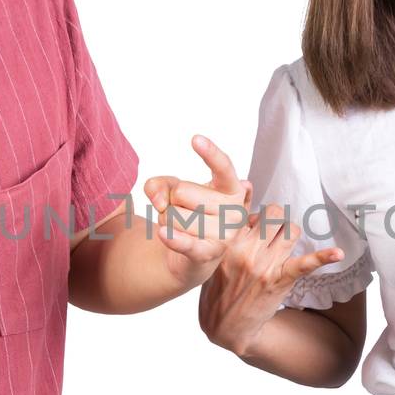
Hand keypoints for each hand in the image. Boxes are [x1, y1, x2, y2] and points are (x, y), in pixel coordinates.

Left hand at [142, 135, 253, 282]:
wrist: (192, 256)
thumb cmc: (188, 214)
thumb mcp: (172, 190)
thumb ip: (159, 184)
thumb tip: (159, 201)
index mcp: (232, 188)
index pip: (223, 167)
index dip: (210, 153)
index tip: (195, 139)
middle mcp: (234, 210)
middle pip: (182, 192)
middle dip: (171, 201)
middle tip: (183, 212)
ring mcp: (224, 234)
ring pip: (173, 215)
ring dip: (167, 221)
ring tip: (181, 228)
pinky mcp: (208, 254)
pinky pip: (186, 243)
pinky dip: (173, 239)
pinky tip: (164, 234)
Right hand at [198, 203, 347, 355]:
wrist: (224, 326)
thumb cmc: (219, 287)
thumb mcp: (217, 253)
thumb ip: (232, 220)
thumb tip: (248, 185)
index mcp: (228, 242)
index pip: (254, 213)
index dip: (260, 219)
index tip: (257, 229)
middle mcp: (246, 250)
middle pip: (275, 216)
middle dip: (278, 220)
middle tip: (274, 234)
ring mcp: (263, 266)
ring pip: (291, 231)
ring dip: (291, 234)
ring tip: (284, 246)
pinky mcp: (279, 280)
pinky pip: (304, 264)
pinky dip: (323, 257)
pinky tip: (338, 253)